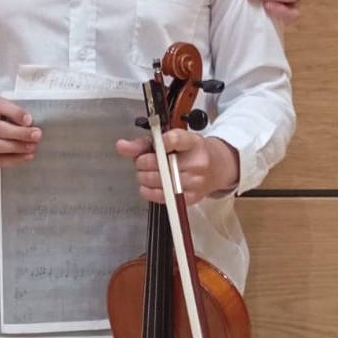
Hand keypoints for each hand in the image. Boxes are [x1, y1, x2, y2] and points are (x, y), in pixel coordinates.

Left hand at [116, 130, 238, 206]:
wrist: (217, 168)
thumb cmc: (190, 152)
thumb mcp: (172, 140)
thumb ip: (144, 143)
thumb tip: (121, 146)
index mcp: (193, 143)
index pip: (174, 140)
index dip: (158, 142)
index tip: (153, 144)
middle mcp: (196, 163)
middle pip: (159, 163)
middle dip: (142, 162)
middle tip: (142, 161)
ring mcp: (195, 182)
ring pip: (158, 181)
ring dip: (144, 177)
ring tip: (145, 173)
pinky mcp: (191, 198)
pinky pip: (161, 197)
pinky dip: (149, 191)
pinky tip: (148, 186)